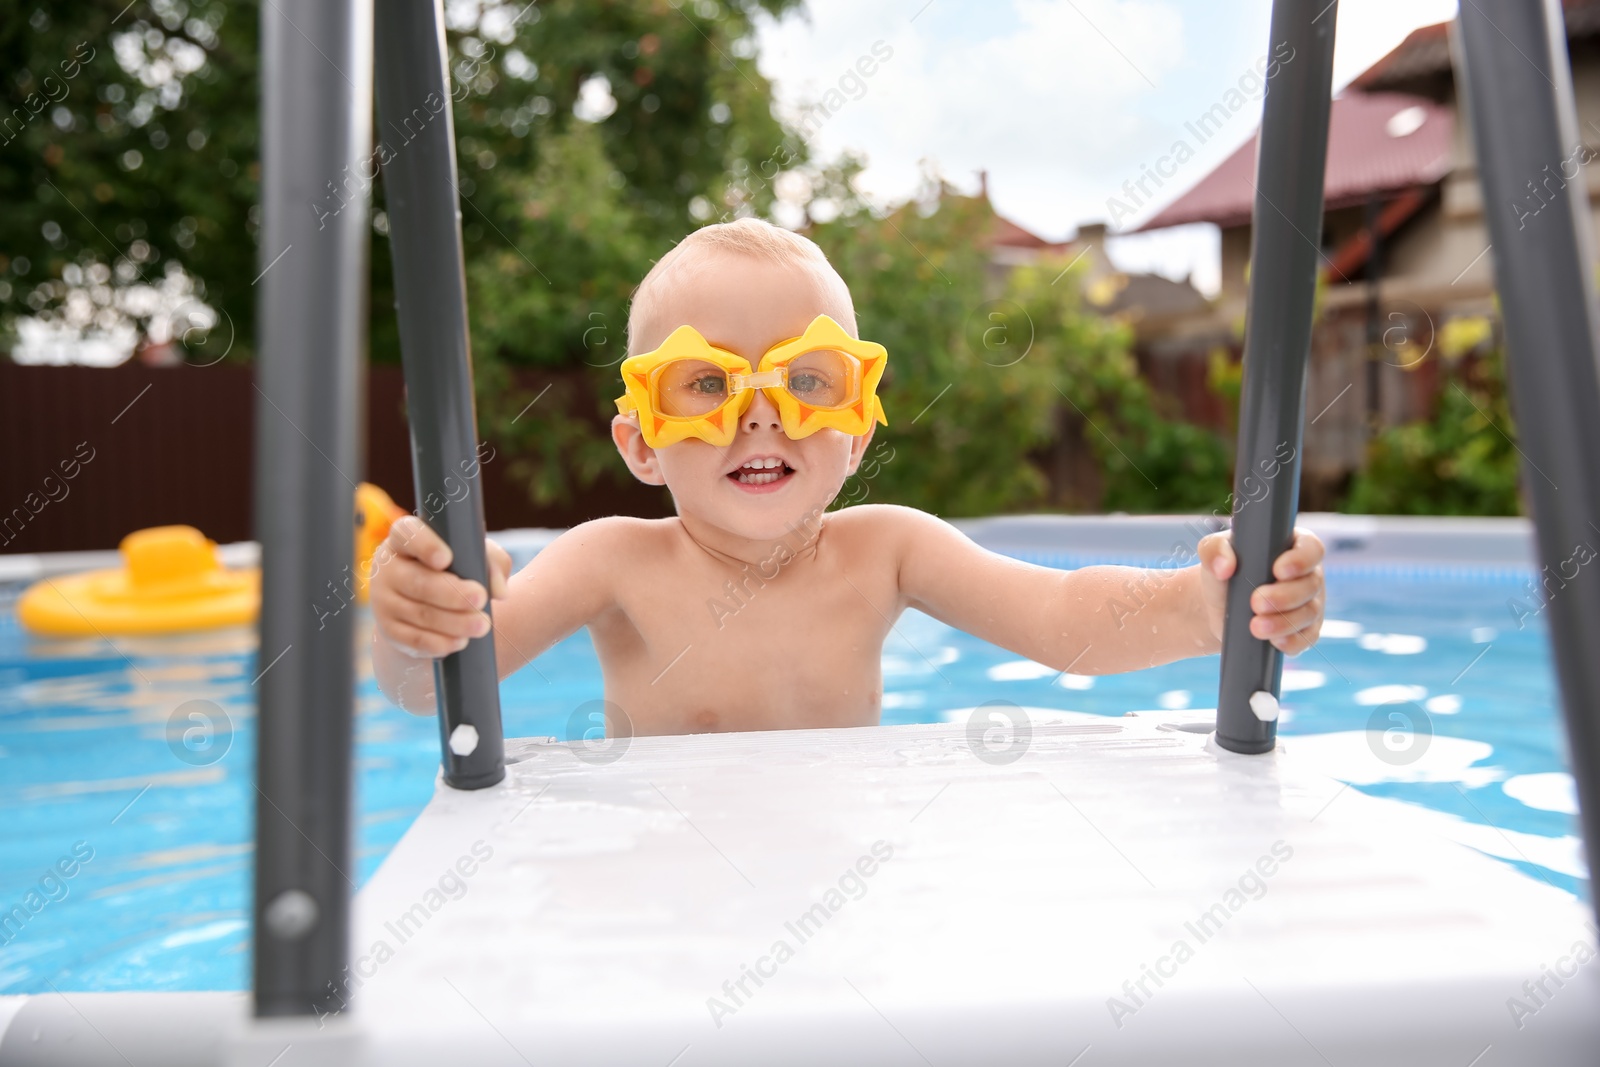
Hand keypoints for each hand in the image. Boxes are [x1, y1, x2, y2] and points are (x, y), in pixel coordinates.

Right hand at [370, 515, 511, 657]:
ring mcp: (384, 601)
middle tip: (480, 598)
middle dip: (452, 593)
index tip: (446, 558)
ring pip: (419, 613)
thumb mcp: (475, 556)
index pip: (407, 534)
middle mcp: (388, 568)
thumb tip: (499, 590)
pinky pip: (413, 639)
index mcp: (404, 539)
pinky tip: (461, 641)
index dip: (425, 545)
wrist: (428, 603)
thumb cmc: (456, 568)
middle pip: (417, 581)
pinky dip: (439, 642)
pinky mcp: (389, 630)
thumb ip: (492, 563)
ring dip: (453, 622)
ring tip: (481, 625)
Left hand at [1196, 527, 1325, 653]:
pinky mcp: (1304, 630)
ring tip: (1255, 626)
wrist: (1218, 608)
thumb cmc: (1222, 571)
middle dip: (1285, 596)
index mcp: (1293, 547)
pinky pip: (1306, 638)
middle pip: (1310, 584)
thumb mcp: (1212, 552)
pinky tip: (1275, 642)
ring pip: (1309, 613)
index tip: (1278, 570)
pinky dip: (1292, 641)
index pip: (1311, 548)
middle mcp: (1308, 574)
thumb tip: (1224, 566)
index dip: (1301, 559)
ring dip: (1284, 622)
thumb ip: (1215, 549)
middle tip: (1256, 603)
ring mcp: (1309, 603)